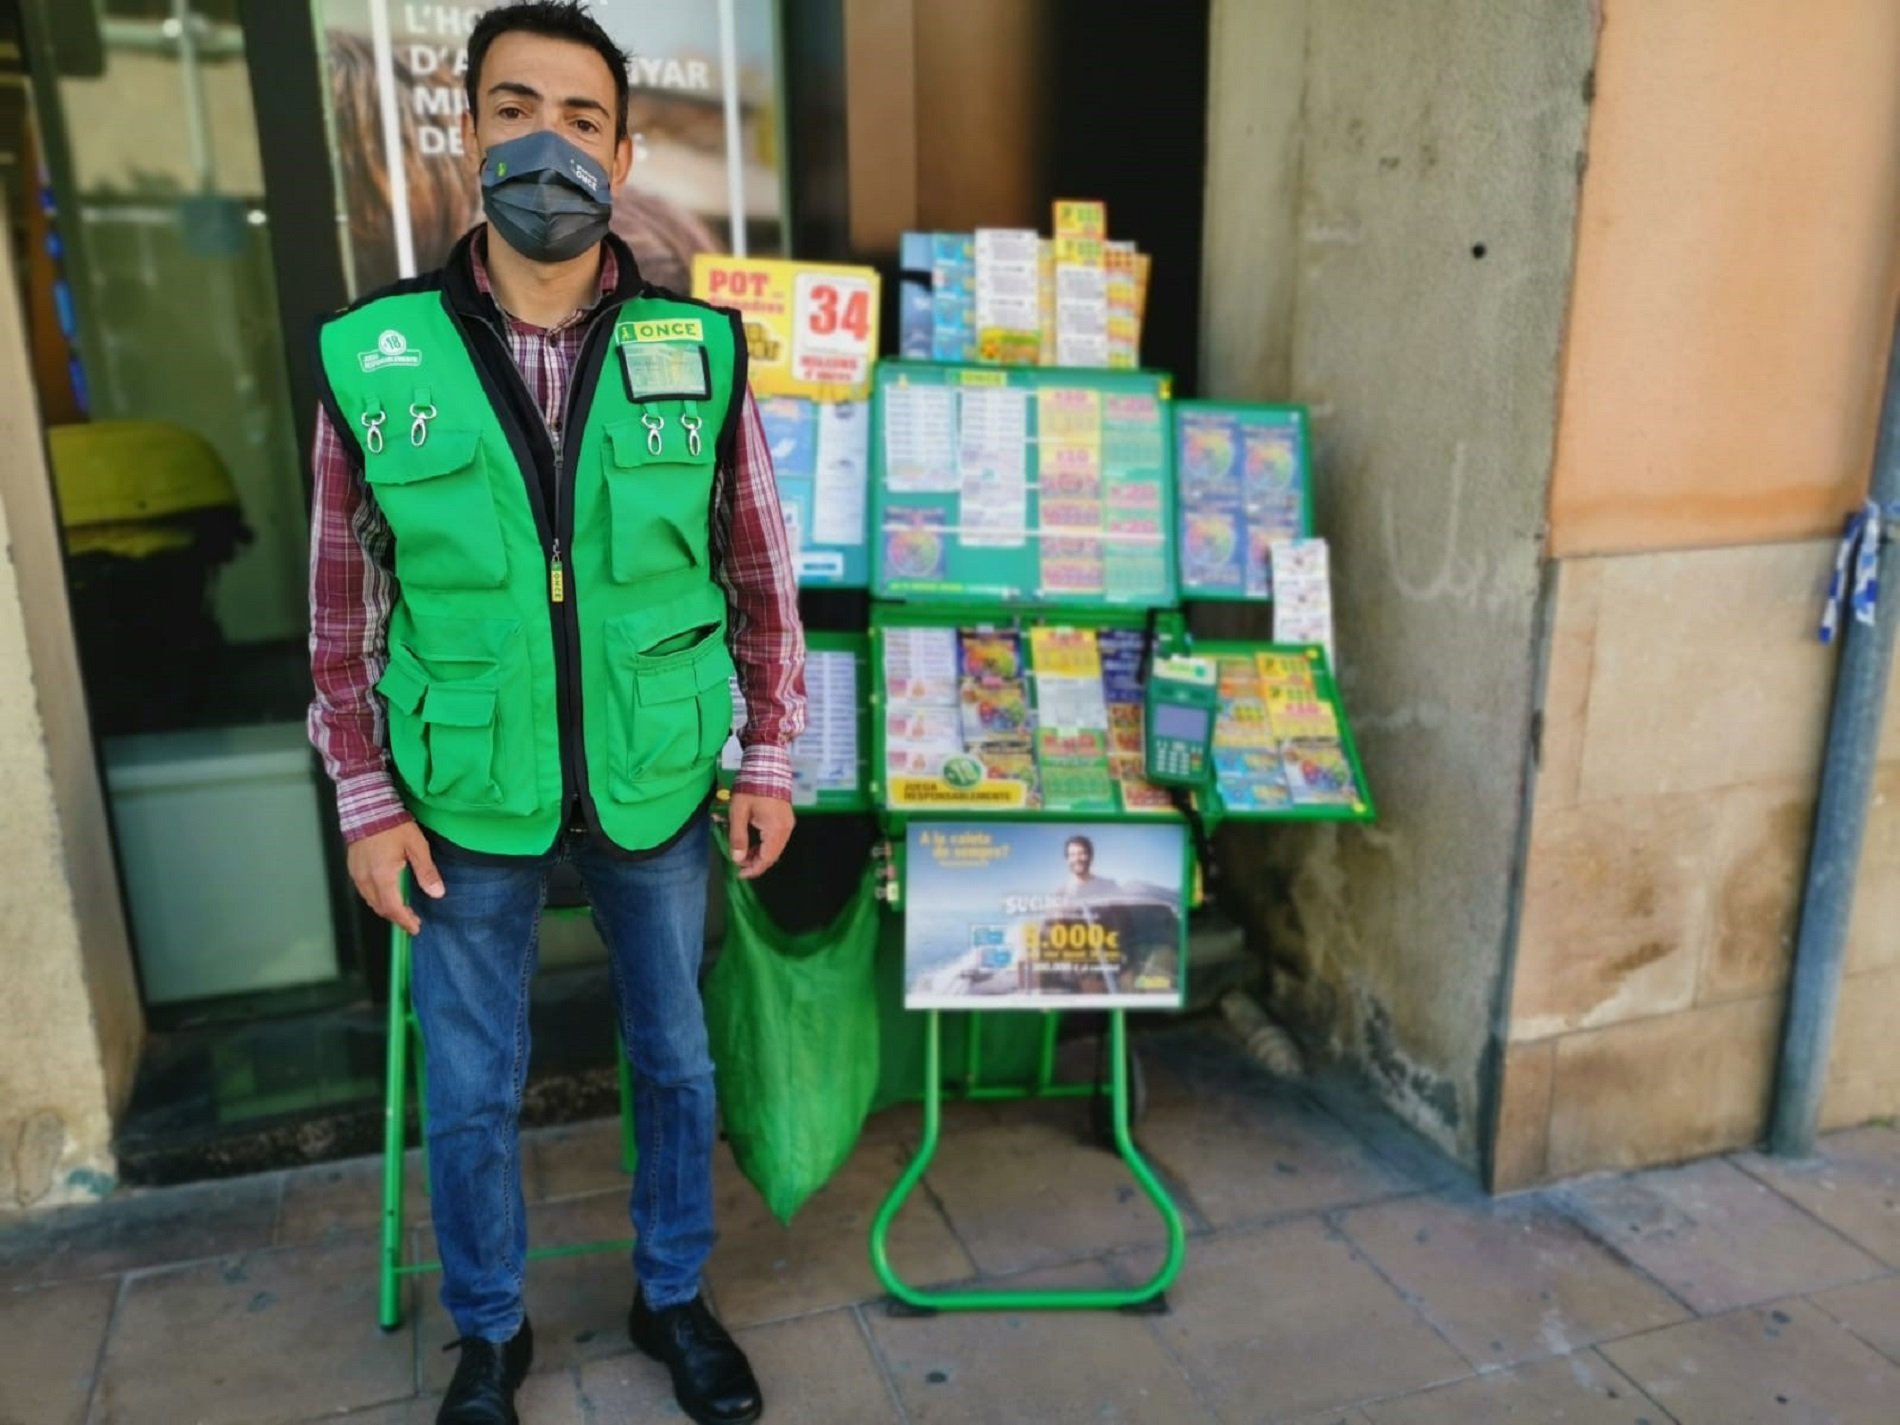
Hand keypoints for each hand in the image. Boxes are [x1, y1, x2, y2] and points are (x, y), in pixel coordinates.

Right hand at [346, 820, 443, 934]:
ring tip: (401, 910)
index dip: (404, 921)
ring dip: (386, 908)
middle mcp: (366, 879)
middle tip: (412, 920)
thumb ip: (426, 872)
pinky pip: (364, 891)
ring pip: (370, 901)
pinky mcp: (352, 867)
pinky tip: (386, 895)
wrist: (367, 807)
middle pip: (380, 907)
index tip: (415, 928)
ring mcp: (356, 874)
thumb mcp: (417, 847)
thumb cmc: (394, 825)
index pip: (393, 908)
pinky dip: (376, 898)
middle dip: (397, 917)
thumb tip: (437, 893)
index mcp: (383, 876)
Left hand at [725, 792, 793, 879]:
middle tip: (739, 864)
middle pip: (773, 855)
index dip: (753, 868)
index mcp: (775, 829)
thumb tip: (737, 859)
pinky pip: (777, 839)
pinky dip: (765, 845)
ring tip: (743, 854)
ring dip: (760, 854)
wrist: (767, 766)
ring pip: (775, 848)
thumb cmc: (750, 789)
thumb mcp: (738, 812)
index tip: (740, 873)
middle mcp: (786, 829)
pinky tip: (753, 843)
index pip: (766, 858)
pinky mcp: (786, 818)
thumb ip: (738, 837)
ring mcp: (788, 823)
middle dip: (756, 862)